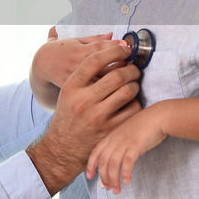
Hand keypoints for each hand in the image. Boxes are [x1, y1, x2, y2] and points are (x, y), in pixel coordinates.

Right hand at [26, 43, 141, 194]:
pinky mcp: (109, 130)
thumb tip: (112, 52)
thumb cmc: (69, 115)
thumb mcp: (68, 92)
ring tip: (134, 84)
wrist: (62, 148)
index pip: (94, 60)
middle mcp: (83, 101)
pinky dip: (136, 102)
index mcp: (71, 87)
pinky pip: (132, 110)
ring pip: (127, 92)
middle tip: (134, 69)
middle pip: (116, 75)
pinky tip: (132, 101)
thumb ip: (85, 74)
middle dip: (131, 69)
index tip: (124, 50)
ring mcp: (97, 117)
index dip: (114, 52)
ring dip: (135, 85)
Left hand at [86, 103, 167, 192]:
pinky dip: (126, 173)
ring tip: (117, 190)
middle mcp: (116, 139)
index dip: (91, 165)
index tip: (89, 176)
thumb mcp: (127, 132)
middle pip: (104, 161)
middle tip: (108, 188)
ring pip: (114, 164)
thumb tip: (117, 159)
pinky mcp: (136, 145)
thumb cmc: (145, 125)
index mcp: (112, 135)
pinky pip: (128, 161)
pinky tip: (127, 181)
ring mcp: (125, 141)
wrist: (159, 116)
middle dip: (104, 177)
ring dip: (114, 179)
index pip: (96, 152)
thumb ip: (120, 142)